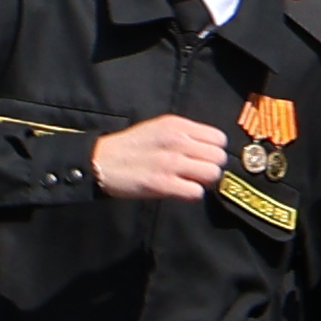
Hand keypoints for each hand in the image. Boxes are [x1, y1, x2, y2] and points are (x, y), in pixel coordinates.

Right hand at [89, 113, 227, 201]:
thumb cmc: (131, 147)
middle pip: (219, 157)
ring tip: (190, 181)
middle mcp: (177, 141)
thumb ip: (185, 134)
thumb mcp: (159, 128)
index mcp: (177, 125)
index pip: (219, 138)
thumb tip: (210, 148)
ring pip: (212, 174)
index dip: (214, 150)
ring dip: (204, 182)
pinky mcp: (162, 183)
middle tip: (197, 172)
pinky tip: (180, 190)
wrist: (101, 160)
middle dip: (212, 167)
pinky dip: (192, 194)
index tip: (204, 157)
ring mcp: (170, 162)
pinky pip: (196, 192)